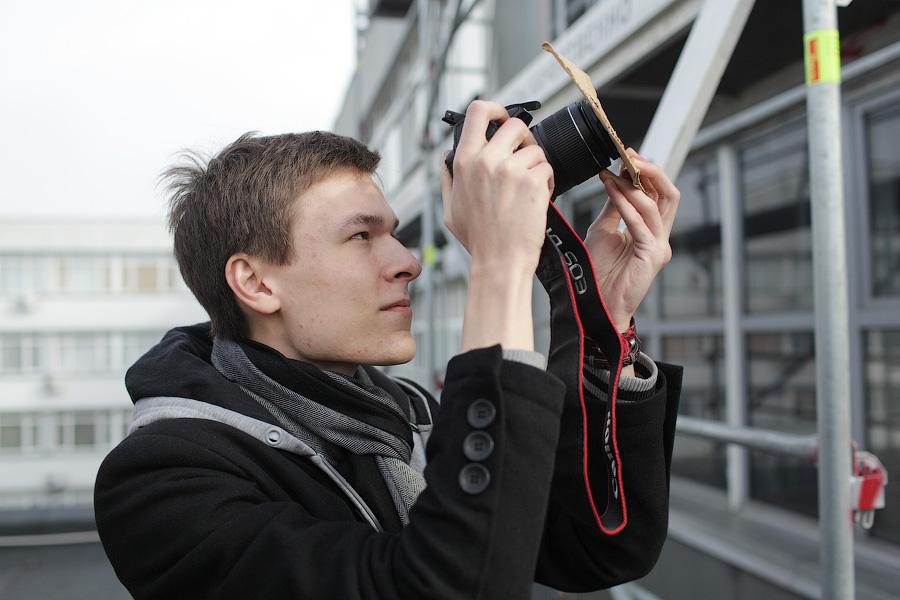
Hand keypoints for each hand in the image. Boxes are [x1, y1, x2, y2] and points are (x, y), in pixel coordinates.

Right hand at [439, 100, 553, 273]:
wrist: (500, 261)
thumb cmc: (478, 240)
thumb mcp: (449, 208)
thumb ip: (447, 178)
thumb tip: (446, 156)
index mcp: (465, 162)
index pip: (478, 112)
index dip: (495, 108)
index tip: (501, 116)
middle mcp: (487, 160)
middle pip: (515, 125)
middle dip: (524, 139)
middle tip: (524, 157)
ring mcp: (511, 169)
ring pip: (535, 149)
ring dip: (536, 165)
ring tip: (529, 188)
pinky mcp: (532, 180)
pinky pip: (547, 167)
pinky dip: (546, 181)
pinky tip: (536, 198)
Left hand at [584, 149, 679, 331]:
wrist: (597, 303)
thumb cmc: (600, 271)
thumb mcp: (604, 230)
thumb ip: (615, 207)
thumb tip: (615, 179)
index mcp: (651, 229)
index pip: (658, 192)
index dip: (645, 172)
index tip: (624, 155)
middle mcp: (660, 235)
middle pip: (668, 193)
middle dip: (650, 171)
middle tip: (629, 156)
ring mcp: (659, 246)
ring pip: (656, 205)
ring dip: (633, 186)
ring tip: (614, 175)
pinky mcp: (652, 256)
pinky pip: (641, 224)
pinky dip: (626, 206)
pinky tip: (613, 192)